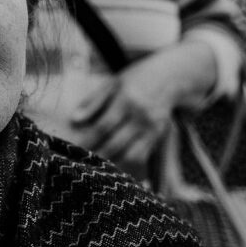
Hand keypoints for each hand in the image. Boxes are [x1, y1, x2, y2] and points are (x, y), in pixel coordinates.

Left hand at [69, 56, 181, 180]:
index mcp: (126, 100)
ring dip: (114, 165)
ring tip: (98, 170)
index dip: (88, 140)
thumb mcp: (113, 82)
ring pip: (131, 156)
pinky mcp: (159, 136)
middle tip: (83, 165)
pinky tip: (116, 167)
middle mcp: (140, 116)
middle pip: (116, 144)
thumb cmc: (136, 79)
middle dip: (98, 156)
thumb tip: (74, 119)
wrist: (171, 77)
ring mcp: (151, 128)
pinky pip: (142, 156)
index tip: (75, 150)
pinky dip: (128, 165)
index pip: (104, 126)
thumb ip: (93, 101)